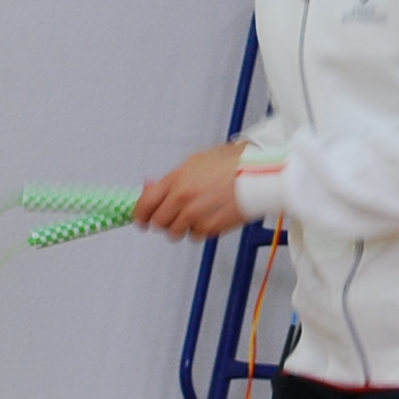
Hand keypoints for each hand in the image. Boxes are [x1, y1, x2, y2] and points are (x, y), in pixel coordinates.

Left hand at [137, 144, 252, 240]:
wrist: (258, 174)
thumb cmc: (233, 163)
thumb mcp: (195, 163)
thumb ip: (171, 179)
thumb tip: (150, 187)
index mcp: (177, 180)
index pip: (145, 204)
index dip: (139, 215)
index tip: (140, 219)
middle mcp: (184, 198)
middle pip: (159, 222)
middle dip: (163, 220)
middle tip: (171, 215)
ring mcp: (197, 215)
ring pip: (176, 232)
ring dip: (181, 226)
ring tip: (195, 213)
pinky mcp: (211, 227)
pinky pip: (196, 235)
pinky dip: (200, 229)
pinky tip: (210, 215)